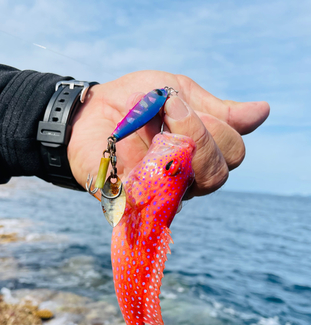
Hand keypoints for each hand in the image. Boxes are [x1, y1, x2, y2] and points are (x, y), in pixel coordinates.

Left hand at [68, 70, 269, 198]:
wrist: (88, 112)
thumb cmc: (134, 101)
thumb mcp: (177, 91)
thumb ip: (216, 108)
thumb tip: (264, 112)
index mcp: (202, 149)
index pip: (233, 152)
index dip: (216, 131)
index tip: (176, 104)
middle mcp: (188, 176)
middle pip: (217, 175)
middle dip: (199, 142)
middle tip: (168, 114)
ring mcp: (163, 193)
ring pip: (190, 190)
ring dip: (173, 157)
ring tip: (148, 134)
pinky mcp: (133, 204)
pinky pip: (149, 206)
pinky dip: (142, 183)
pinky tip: (129, 158)